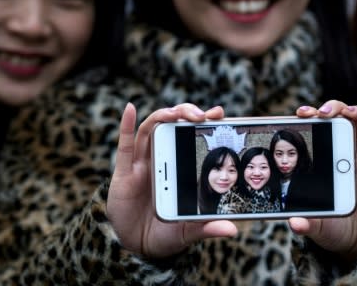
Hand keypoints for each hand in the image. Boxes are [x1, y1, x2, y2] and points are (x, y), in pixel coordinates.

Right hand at [107, 102, 237, 258]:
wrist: (136, 247)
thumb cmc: (165, 233)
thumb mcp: (188, 231)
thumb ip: (207, 227)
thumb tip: (232, 231)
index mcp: (180, 168)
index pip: (193, 137)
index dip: (204, 122)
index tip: (219, 113)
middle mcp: (162, 160)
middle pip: (173, 126)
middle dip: (185, 113)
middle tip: (200, 114)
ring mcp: (143, 164)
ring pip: (152, 130)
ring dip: (163, 116)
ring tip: (175, 113)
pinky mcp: (125, 172)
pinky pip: (125, 146)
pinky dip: (126, 125)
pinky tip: (130, 110)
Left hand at [291, 100, 356, 257]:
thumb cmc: (333, 227)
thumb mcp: (318, 227)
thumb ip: (307, 224)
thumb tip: (294, 224)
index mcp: (330, 160)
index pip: (323, 129)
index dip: (315, 116)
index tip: (302, 113)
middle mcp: (350, 155)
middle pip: (346, 120)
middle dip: (336, 108)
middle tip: (323, 112)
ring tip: (350, 112)